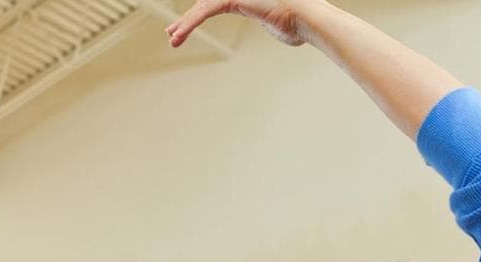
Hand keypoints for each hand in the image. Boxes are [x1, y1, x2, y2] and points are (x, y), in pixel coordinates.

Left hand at [166, 0, 328, 47]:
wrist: (307, 19)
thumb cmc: (299, 25)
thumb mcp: (282, 26)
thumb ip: (275, 25)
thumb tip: (282, 29)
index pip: (217, 4)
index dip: (199, 15)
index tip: (185, 28)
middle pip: (206, 3)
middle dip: (187, 19)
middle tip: (173, 33)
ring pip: (203, 6)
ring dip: (185, 24)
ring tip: (173, 39)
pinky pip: (206, 11)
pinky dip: (191, 24)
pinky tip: (180, 35)